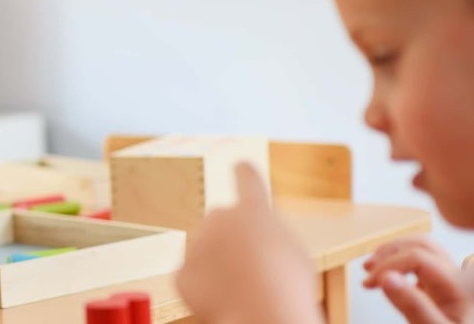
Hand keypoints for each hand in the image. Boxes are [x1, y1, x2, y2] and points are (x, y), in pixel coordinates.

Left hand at [175, 162, 318, 323]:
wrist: (263, 315)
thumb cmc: (288, 290)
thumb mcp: (292, 252)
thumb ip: (270, 236)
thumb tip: (255, 242)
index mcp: (254, 210)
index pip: (247, 180)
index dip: (245, 174)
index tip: (240, 166)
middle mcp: (220, 217)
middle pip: (221, 222)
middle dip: (230, 239)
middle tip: (249, 268)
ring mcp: (197, 244)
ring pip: (204, 251)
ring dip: (217, 265)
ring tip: (241, 290)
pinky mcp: (181, 271)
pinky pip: (192, 277)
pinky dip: (203, 289)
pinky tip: (224, 300)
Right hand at [361, 236, 465, 323]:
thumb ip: (414, 306)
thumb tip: (387, 278)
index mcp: (459, 287)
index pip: (418, 257)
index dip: (389, 265)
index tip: (370, 283)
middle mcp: (459, 281)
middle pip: (423, 246)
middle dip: (391, 251)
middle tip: (369, 268)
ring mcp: (454, 285)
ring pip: (425, 252)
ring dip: (397, 254)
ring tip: (374, 268)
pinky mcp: (448, 294)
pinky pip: (426, 269)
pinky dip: (404, 266)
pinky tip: (393, 279)